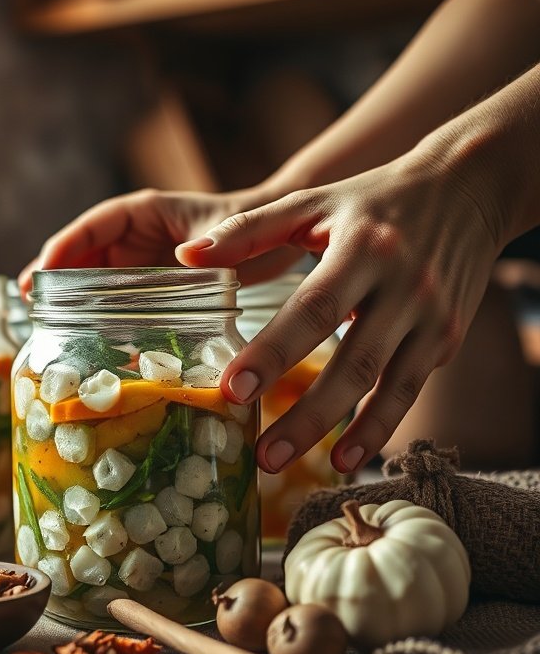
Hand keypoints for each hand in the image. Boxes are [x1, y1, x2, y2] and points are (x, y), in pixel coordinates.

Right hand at [19, 188, 304, 294]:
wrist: (278, 238)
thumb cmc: (254, 223)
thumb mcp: (233, 228)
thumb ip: (214, 242)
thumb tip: (186, 257)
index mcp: (145, 211)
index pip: (94, 226)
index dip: (65, 246)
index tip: (42, 271)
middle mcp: (135, 235)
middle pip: (82, 253)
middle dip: (53, 274)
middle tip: (27, 301)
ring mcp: (139, 261)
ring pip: (93, 277)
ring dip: (69, 296)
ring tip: (42, 319)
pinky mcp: (150, 285)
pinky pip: (116, 297)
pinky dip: (97, 313)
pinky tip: (85, 336)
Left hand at [176, 155, 503, 473]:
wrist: (469, 190)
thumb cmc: (371, 200)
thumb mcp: (311, 201)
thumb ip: (247, 230)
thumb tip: (184, 257)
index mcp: (362, 248)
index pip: (314, 308)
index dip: (274, 351)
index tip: (233, 388)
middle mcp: (404, 286)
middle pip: (354, 361)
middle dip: (305, 414)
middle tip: (260, 454)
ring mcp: (432, 316)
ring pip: (386, 387)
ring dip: (340, 434)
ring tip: (287, 464)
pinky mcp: (447, 338)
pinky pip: (409, 391)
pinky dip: (379, 429)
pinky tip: (344, 459)